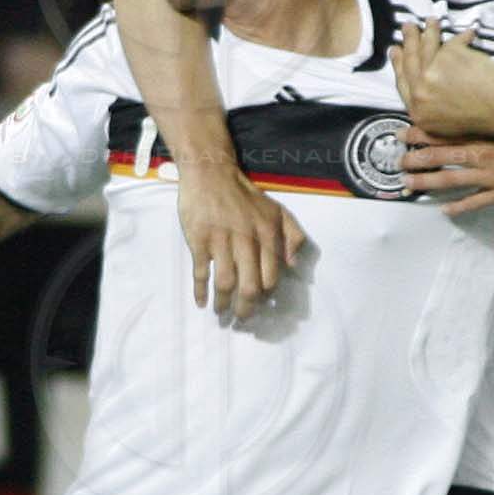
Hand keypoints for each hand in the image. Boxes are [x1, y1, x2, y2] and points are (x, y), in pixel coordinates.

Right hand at [178, 162, 305, 316]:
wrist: (211, 174)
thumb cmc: (245, 196)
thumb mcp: (277, 211)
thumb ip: (292, 235)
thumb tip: (294, 265)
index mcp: (268, 235)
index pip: (271, 277)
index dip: (266, 296)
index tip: (260, 305)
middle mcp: (247, 240)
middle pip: (249, 286)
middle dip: (246, 309)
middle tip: (241, 320)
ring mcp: (221, 241)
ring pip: (226, 283)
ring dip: (224, 304)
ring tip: (222, 314)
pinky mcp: (200, 240)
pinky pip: (201, 272)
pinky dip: (201, 291)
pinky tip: (201, 303)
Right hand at [393, 24, 493, 139]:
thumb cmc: (485, 117)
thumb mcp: (448, 123)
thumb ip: (431, 105)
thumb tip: (420, 82)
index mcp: (419, 113)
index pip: (403, 83)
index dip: (399, 65)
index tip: (396, 51)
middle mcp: (421, 93)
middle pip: (410, 61)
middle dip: (408, 41)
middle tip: (407, 28)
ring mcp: (432, 73)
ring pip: (426, 47)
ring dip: (428, 31)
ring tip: (431, 21)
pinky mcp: (447, 56)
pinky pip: (452, 42)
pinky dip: (462, 37)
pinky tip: (469, 33)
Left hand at [400, 128, 493, 214]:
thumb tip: (478, 113)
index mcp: (488, 135)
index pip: (448, 132)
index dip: (423, 133)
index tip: (403, 133)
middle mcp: (486, 155)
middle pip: (442, 156)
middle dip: (417, 159)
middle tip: (397, 162)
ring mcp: (492, 177)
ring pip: (451, 181)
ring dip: (428, 183)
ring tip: (409, 185)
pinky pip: (474, 203)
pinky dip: (458, 207)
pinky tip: (444, 211)